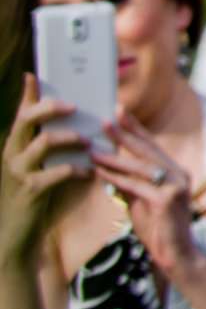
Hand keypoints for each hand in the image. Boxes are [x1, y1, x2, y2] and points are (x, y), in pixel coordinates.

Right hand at [1, 77, 88, 263]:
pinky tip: (90, 171)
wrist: (15, 235)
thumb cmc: (33, 195)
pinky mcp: (29, 191)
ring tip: (89, 141)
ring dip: (71, 138)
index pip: (21, 113)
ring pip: (43, 143)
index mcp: (16, 145)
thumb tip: (73, 118)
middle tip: (74, 105)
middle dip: (51, 107)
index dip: (28, 93)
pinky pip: (55, 172)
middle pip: (27, 119)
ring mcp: (18, 172)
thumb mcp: (38, 165)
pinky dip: (76, 169)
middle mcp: (12, 154)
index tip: (35, 73)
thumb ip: (50, 143)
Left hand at [90, 112, 205, 295]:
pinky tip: (100, 172)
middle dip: (126, 134)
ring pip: (140, 167)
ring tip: (93, 149)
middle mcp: (180, 175)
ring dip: (114, 157)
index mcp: (178, 172)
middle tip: (106, 120)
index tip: (120, 113)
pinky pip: (135, 186)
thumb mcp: (143, 201)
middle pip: (149, 151)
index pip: (154, 147)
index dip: (136, 129)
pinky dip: (116, 179)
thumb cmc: (159, 229)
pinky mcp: (166, 200)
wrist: (175, 255)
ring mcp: (176, 187)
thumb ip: (132, 184)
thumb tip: (109, 168)